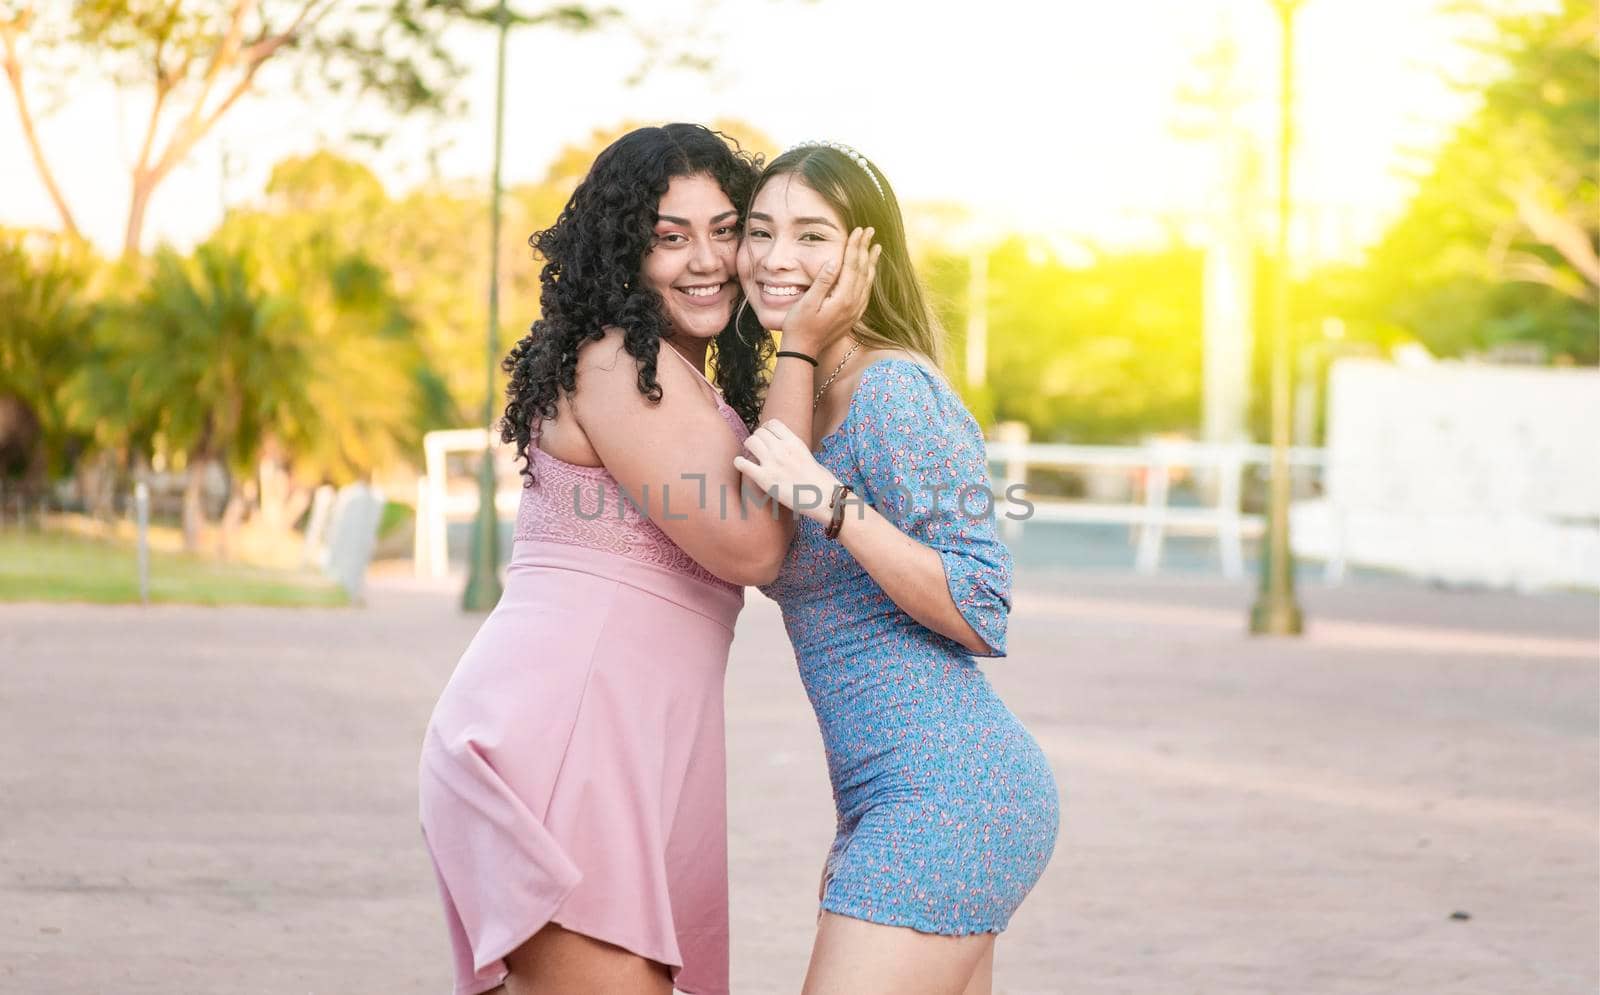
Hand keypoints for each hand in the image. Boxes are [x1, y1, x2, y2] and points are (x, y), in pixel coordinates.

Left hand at [732, 419, 841, 522]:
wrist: (824, 498)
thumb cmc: (821, 481)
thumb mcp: (808, 455)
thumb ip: (794, 449)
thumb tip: (784, 449)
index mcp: (794, 441)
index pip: (772, 423)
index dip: (766, 429)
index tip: (766, 437)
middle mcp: (781, 449)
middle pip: (759, 432)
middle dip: (757, 439)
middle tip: (758, 449)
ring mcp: (772, 463)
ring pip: (750, 442)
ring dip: (749, 448)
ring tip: (752, 456)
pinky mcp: (764, 479)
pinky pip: (742, 463)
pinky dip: (740, 463)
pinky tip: (743, 466)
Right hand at [778, 227, 880, 355]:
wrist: (803, 352)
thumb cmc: (799, 326)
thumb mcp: (807, 303)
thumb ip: (823, 282)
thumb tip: (835, 261)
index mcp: (842, 298)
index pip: (852, 265)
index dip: (854, 246)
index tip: (858, 230)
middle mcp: (853, 305)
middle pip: (862, 270)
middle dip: (865, 249)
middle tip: (869, 231)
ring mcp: (854, 312)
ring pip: (867, 281)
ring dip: (871, 262)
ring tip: (875, 247)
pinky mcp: (853, 317)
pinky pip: (866, 293)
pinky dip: (869, 279)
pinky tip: (869, 273)